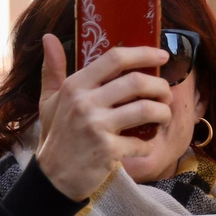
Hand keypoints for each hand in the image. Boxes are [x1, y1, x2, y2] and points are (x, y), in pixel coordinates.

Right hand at [34, 34, 171, 200]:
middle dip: (160, 86)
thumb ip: (52, 70)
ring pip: (145, 109)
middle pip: (136, 82)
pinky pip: (140, 143)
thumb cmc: (56, 136)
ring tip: (164, 116)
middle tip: (166, 93)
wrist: (53, 178)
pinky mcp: (107, 150)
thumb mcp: (48, 101)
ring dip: (163, 112)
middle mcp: (85, 103)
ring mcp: (97, 127)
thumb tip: (49, 37)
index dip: (143, 53)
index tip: (162, 55)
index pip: (115, 59)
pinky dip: (147, 146)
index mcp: (75, 86)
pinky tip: (144, 146)